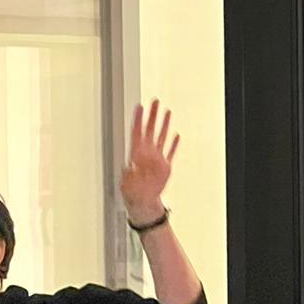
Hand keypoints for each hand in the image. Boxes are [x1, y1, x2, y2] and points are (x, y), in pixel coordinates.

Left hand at [121, 100, 179, 223]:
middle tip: (154, 101)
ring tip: (167, 111)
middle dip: (152, 115)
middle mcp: (146, 154)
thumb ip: (129, 173)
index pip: (136, 132)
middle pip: (150, 130)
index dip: (138, 119)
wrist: (142, 202)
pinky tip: (176, 135)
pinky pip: (170, 152)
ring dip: (164, 125)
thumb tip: (131, 166)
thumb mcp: (127, 183)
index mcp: (136, 155)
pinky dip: (173, 144)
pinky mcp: (165, 167)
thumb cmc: (132, 192)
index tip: (139, 107)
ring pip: (161, 137)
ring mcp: (156, 159)